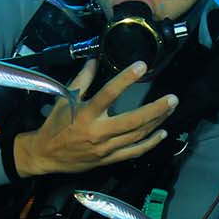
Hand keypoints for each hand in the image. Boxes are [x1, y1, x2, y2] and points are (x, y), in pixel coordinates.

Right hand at [13, 60, 175, 176]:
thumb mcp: (64, 99)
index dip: (125, 79)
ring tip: (170, 109)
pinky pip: (133, 152)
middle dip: (155, 110)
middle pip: (132, 121)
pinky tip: (161, 133)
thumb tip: (94, 59)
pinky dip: (149, 143)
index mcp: (85, 114)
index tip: (141, 66)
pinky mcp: (108, 159)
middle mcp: (97, 132)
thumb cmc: (56, 125)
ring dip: (156, 122)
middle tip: (172, 99)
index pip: (108, 94)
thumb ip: (82, 79)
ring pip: (136, 135)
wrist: (46, 155)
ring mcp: (105, 148)